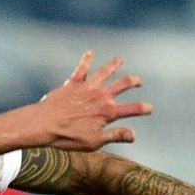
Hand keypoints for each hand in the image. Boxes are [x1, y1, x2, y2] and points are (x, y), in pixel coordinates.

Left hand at [5, 52, 151, 151]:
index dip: (142, 108)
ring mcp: (88, 87)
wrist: (44, 124)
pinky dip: (87, 59)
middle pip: (122, 84)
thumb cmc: (67, 137)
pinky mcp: (73, 83)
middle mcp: (101, 96)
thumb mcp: (94, 142)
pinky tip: (90, 52)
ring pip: (105, 72)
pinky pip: (82, 68)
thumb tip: (134, 135)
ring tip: (120, 60)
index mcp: (107, 112)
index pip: (131, 109)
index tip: (150, 108)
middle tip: (138, 81)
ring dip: (114, 65)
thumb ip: (115, 136)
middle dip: (133, 81)